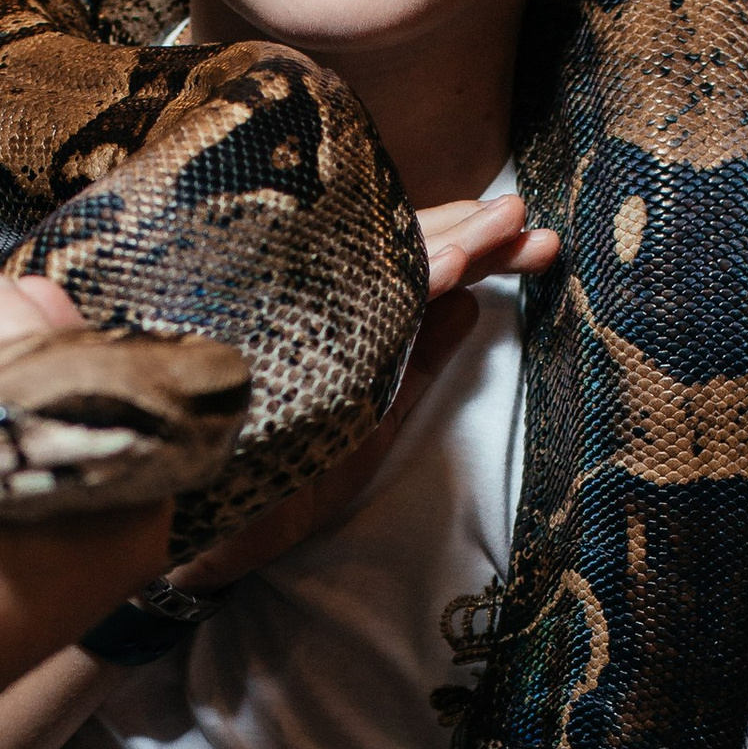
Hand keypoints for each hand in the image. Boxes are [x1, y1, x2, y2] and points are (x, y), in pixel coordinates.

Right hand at [172, 191, 561, 597]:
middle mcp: (317, 301)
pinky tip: (457, 265)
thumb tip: (475, 300)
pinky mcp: (279, 328)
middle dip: (472, 234)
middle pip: (399, 250)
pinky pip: (356, 299)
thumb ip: (422, 356)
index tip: (530, 244)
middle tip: (528, 216)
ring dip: (449, 241)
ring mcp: (293, 308)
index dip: (472, 248)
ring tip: (505, 224)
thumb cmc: (293, 476)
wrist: (217, 532)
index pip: (409, 265)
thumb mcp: (379, 412)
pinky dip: (408, 281)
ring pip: (381, 259)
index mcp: (344, 316)